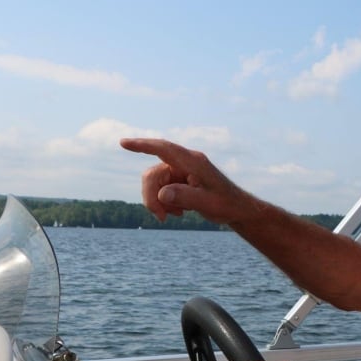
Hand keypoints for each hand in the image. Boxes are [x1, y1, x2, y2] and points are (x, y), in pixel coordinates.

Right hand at [120, 138, 250, 223]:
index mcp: (193, 161)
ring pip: (154, 184)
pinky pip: (160, 190)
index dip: (142, 145)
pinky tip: (180, 212)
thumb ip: (185, 196)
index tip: (123, 143)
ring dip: (159, 202)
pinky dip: (165, 203)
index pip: (164, 149)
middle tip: (161, 217)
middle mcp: (185, 163)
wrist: (237, 210)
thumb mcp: (207, 203)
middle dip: (151, 197)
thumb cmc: (227, 204)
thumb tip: (162, 193)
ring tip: (177, 215)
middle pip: (152, 174)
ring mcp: (180, 171)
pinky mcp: (179, 180)